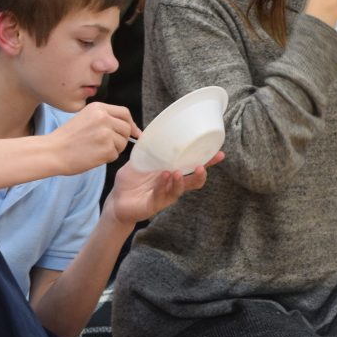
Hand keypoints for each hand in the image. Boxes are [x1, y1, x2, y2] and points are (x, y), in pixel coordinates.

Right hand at [54, 102, 138, 173]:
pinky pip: (115, 155)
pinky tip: (92, 156)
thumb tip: (132, 130)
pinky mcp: (106, 149)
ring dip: (113, 149)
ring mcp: (106, 133)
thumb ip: (106, 119)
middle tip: (107, 145)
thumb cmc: (67, 138)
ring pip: (122, 143)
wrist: (52, 152)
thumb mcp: (85, 118)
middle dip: (121, 138)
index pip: (124, 113)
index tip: (135, 133)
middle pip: (126, 128)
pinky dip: (106, 158)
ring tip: (95, 149)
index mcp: (98, 108)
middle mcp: (104, 118)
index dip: (131, 124)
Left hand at [106, 152, 224, 225]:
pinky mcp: (154, 205)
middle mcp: (172, 185)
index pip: (192, 166)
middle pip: (193, 182)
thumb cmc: (131, 181)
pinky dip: (163, 185)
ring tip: (177, 172)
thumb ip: (148, 149)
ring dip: (180, 181)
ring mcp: (165, 196)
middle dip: (200, 175)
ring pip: (179, 190)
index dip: (207, 161)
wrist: (117, 199)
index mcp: (172, 173)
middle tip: (202, 167)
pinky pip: (161, 195)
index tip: (219, 153)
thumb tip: (155, 131)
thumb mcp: (141, 161)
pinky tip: (163, 176)